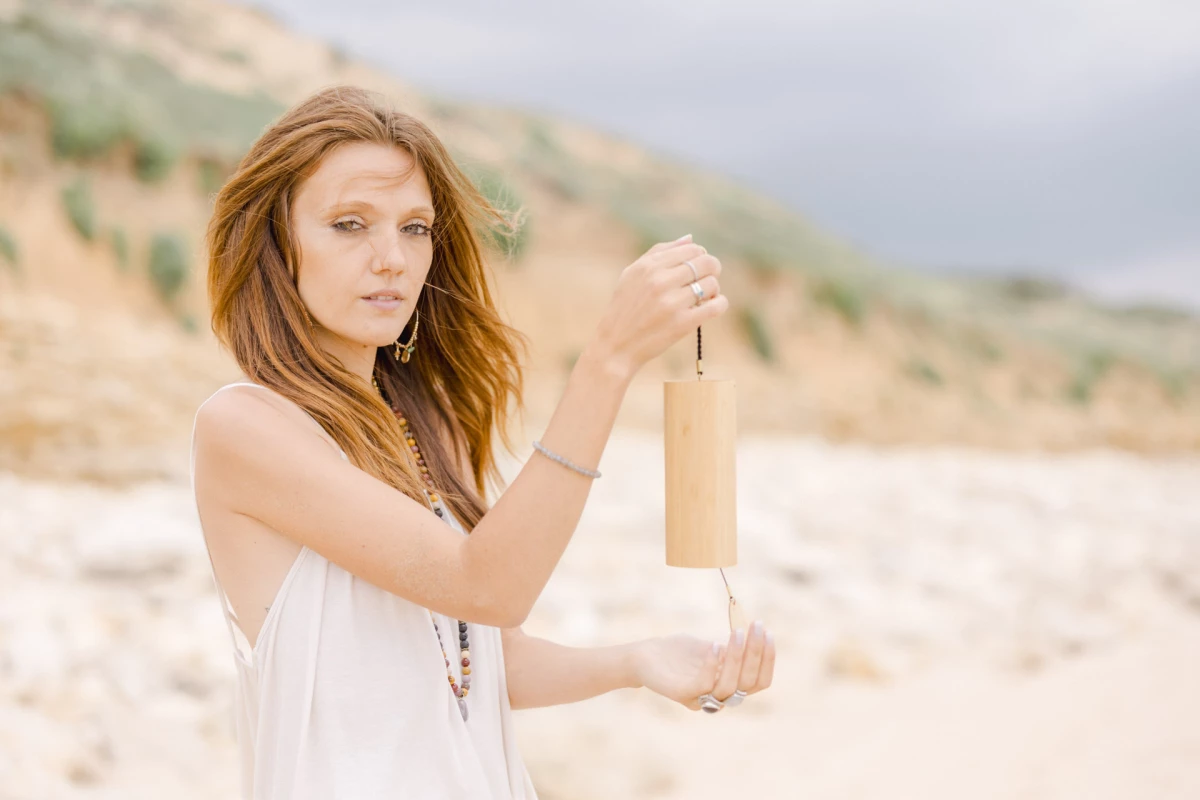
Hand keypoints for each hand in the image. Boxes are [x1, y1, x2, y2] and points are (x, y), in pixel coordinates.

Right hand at [589, 234, 728, 381]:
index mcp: (649, 266)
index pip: (692, 249)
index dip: (701, 256)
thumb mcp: (632, 274)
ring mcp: (672, 302)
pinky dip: (720, 304)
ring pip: (712, 283)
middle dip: (712, 270)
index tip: (697, 267)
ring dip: (713, 289)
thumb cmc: (625, 308)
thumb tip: (690, 239)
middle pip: (706, 263)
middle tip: (706, 280)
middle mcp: (660, 281)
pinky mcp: (682, 323)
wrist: (616, 346)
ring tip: (704, 297)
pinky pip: (716, 306)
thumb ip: (660, 252)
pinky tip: (712, 306)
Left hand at [633, 622, 775, 711]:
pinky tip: (716, 645)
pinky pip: (704, 684)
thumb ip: (731, 649)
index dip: (768, 660)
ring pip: (730, 685)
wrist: (644, 657)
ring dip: (738, 657)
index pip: (759, 682)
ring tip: (738, 632)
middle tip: (757, 626)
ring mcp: (701, 699)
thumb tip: (755, 635)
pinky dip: (713, 665)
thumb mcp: (711, 647)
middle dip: (757, 653)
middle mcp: (719, 698)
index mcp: (729, 687)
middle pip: (748, 683)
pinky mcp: (683, 695)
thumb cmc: (680, 652)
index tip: (768, 632)